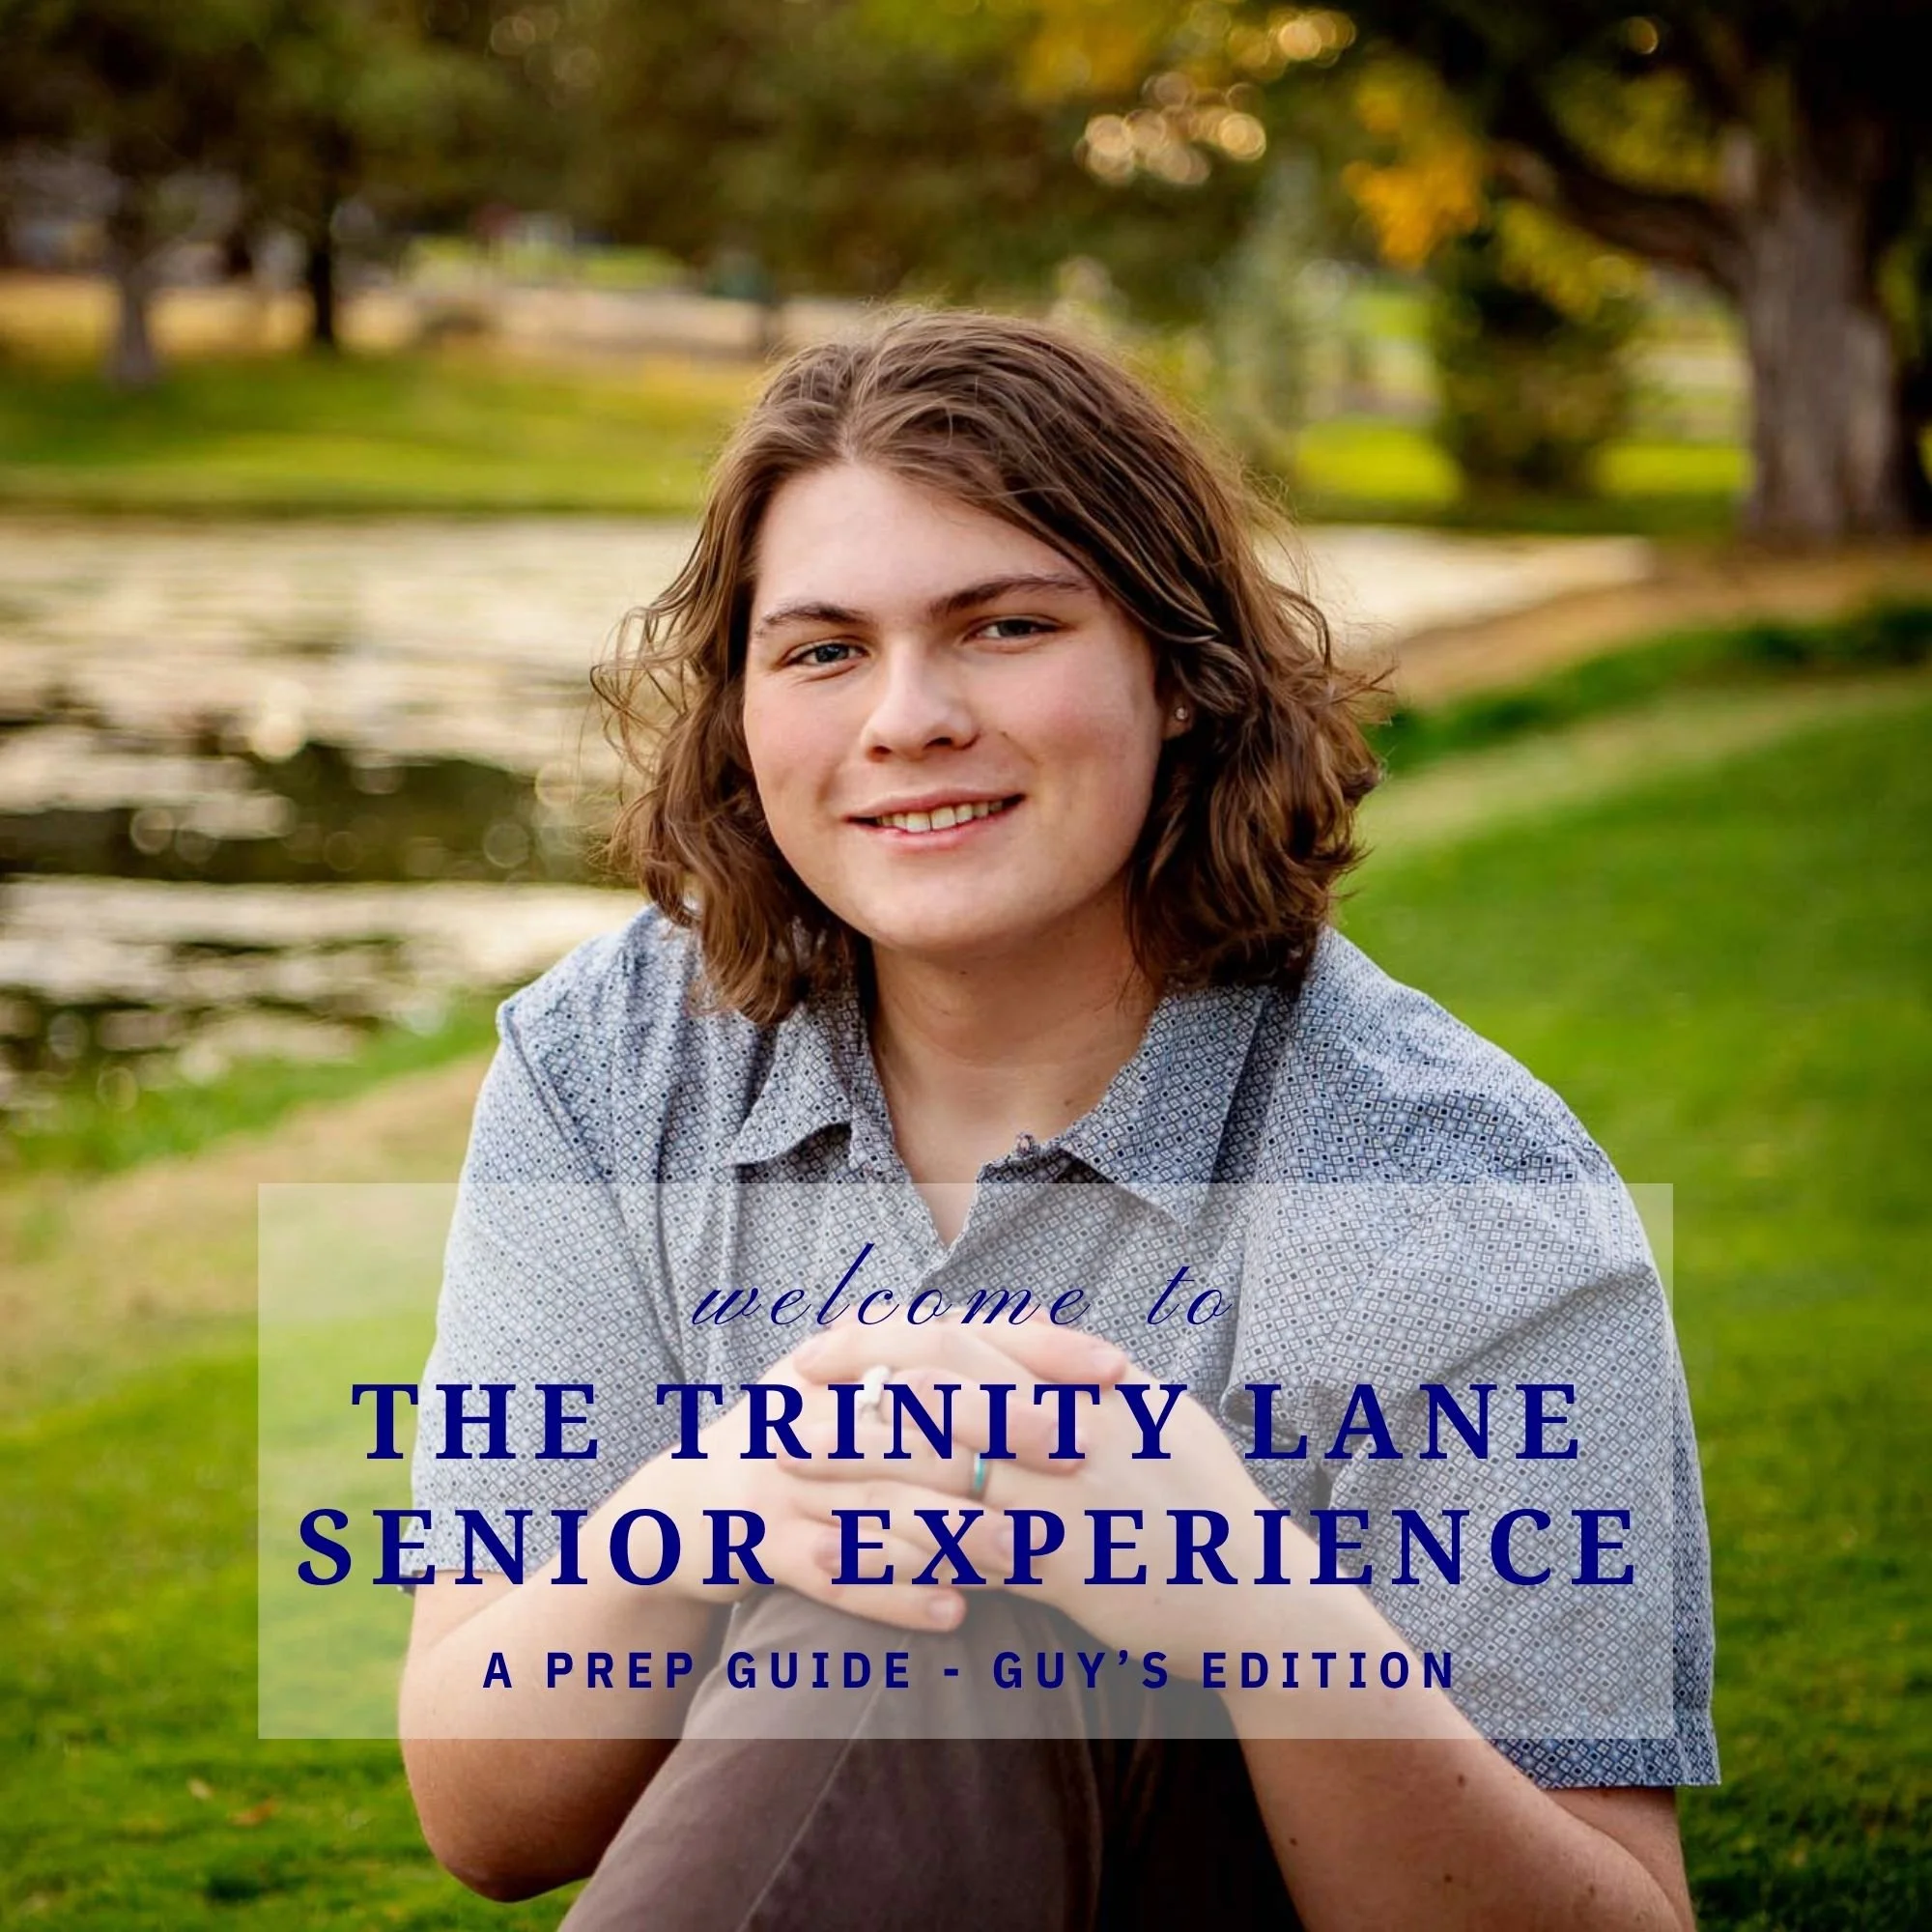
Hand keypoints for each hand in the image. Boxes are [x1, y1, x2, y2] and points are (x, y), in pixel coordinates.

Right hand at [620, 1309, 1127, 1635]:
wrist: (687, 1508)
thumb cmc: (805, 1441)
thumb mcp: (862, 1384)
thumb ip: (945, 1359)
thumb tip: (1049, 1320)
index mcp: (851, 1360)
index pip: (955, 1337)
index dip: (1036, 1350)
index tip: (1115, 1368)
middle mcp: (816, 1406)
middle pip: (925, 1414)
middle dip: (1006, 1435)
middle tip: (1082, 1457)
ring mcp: (785, 1476)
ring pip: (884, 1499)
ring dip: (957, 1527)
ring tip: (1025, 1549)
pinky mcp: (758, 1541)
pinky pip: (833, 1572)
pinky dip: (893, 1594)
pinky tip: (954, 1612)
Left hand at [789, 1318, 1286, 1664]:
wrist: (1260, 1597)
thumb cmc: (1206, 1506)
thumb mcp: (1158, 1416)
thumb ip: (1088, 1375)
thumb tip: (1030, 1327)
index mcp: (1089, 1386)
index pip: (969, 1342)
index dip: (887, 1338)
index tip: (830, 1344)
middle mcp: (1073, 1430)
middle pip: (939, 1392)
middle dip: (854, 1389)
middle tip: (785, 1397)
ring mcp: (1067, 1498)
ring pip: (939, 1467)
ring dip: (857, 1464)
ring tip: (791, 1469)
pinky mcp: (1064, 1570)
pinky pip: (964, 1552)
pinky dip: (900, 1547)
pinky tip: (845, 1552)